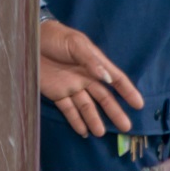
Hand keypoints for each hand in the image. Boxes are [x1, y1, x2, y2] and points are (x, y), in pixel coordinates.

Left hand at [39, 18, 143, 137]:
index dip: (128, 91)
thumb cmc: (55, 37)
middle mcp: (86, 78)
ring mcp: (71, 86)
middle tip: (126, 127)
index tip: (139, 105)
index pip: (116, 79)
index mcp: (94, 64)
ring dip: (94, 119)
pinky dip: (75, 120)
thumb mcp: (75, 44)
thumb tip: (108, 79)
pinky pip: (68, 109)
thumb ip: (91, 61)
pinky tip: (83, 131)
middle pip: (104, 97)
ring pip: (87, 106)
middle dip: (115, 112)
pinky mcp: (56, 93)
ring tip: (101, 133)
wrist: (29, 39)